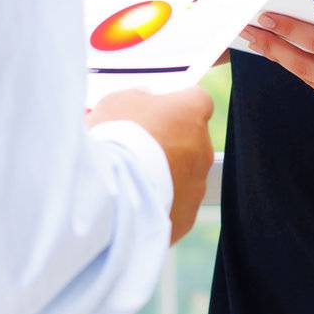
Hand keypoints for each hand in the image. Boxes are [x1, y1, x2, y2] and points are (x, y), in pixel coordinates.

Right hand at [86, 87, 214, 243]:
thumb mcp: (117, 102)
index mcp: (192, 111)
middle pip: (190, 140)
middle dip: (169, 143)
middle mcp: (203, 146)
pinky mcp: (187, 216)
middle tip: (138, 149)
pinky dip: (160, 203)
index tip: (157, 112)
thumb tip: (144, 99)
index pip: (195, 100)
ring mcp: (198, 184)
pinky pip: (176, 205)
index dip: (175, 106)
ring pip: (184, 175)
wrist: (110, 193)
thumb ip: (137, 98)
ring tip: (131, 180)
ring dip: (164, 175)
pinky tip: (134, 203)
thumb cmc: (114, 139)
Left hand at [239, 13, 313, 123]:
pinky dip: (310, 74)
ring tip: (264, 44)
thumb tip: (311, 35)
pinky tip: (294, 60)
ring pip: (311, 81)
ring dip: (287, 62)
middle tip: (250, 33)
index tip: (266, 19)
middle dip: (274, 49)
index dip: (288, 31)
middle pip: (305, 67)